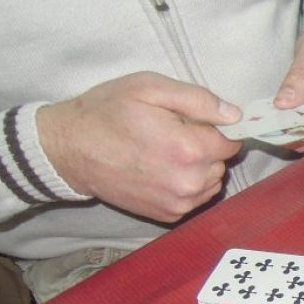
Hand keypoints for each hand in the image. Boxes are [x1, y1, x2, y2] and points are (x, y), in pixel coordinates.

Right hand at [37, 72, 241, 222]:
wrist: (68, 150)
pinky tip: (160, 170)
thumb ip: (198, 100)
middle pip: (221, 163)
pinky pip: (194, 198)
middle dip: (204, 148)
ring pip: (211, 182)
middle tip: (171, 134)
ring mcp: (178, 202)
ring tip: (164, 152)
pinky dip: (185, 185)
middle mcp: (189, 182)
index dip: (214, 128)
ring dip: (198, 168)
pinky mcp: (168, 215)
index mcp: (189, 149)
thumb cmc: (106, 112)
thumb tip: (234, 115)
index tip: (191, 123)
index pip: (231, 141)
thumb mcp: (149, 88)